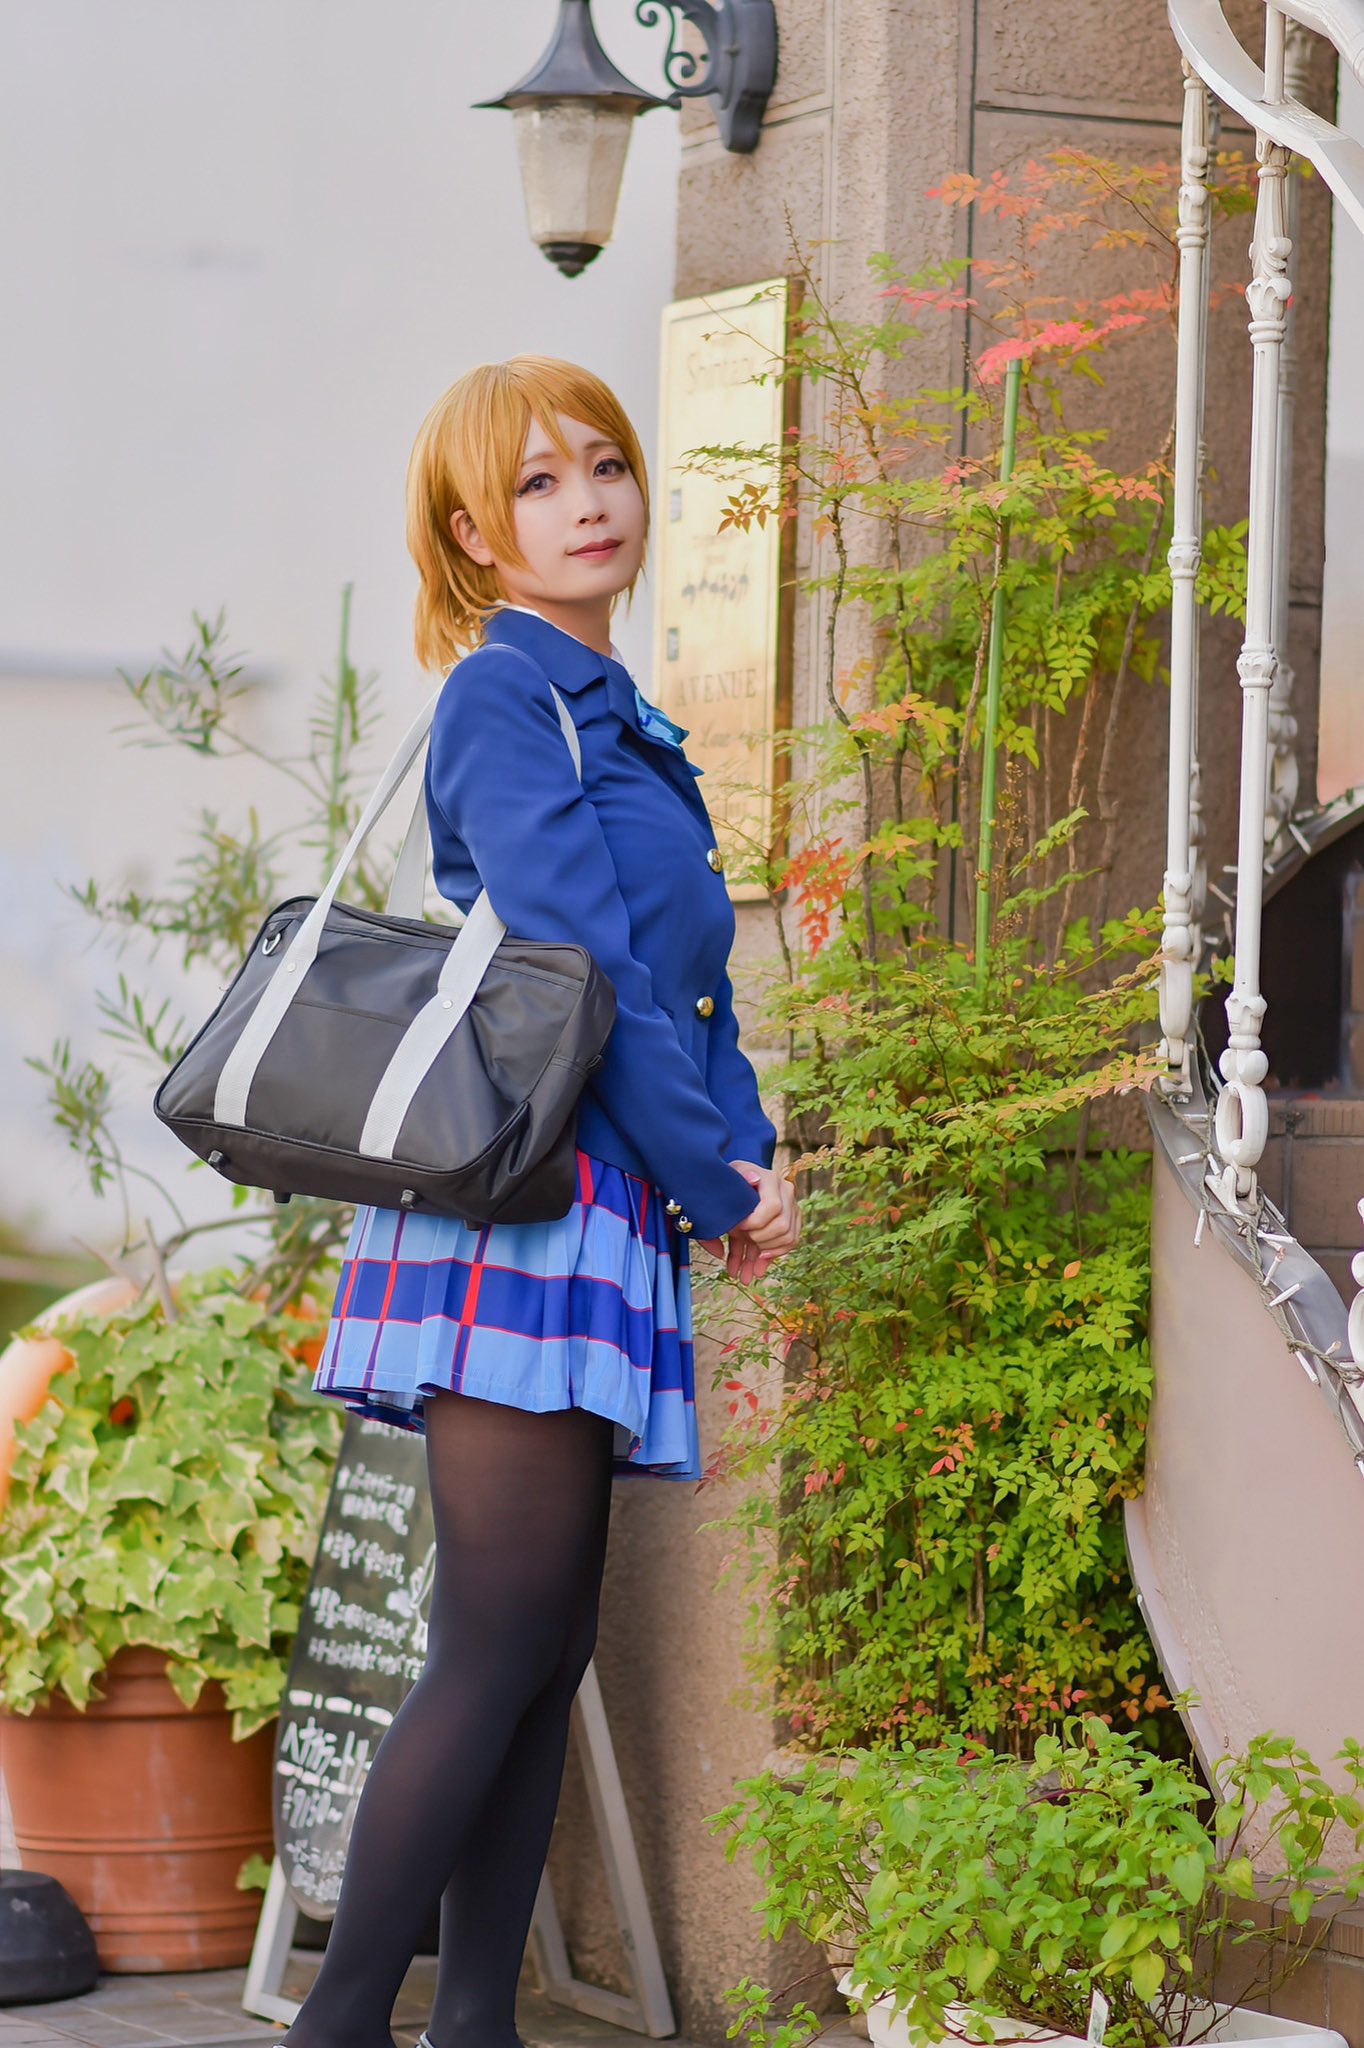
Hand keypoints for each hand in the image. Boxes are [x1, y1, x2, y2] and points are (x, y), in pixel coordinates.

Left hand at [697, 1160, 800, 1282]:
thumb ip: (732, 1182)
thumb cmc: (728, 1181)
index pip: (773, 1206)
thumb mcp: (724, 1180)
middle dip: (758, 1240)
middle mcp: (785, 1192)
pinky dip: (771, 1257)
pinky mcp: (790, 1221)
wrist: (733, 1184)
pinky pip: (789, 1243)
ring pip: (787, 1238)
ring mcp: (790, 1207)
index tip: (736, 1228)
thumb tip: (753, 1178)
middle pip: (782, 1226)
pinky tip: (755, 1268)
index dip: (755, 1222)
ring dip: (764, 1255)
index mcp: (769, 1179)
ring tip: (744, 1268)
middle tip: (739, 1242)